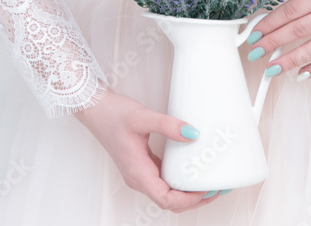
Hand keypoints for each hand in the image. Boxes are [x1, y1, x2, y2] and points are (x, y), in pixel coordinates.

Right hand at [73, 89, 225, 211]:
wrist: (94, 108)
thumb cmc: (112, 115)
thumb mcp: (142, 117)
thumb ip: (167, 125)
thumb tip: (192, 134)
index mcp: (138, 173)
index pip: (167, 200)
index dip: (190, 200)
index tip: (208, 189)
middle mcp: (138, 178)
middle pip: (170, 201)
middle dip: (194, 199)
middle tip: (216, 187)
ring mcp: (139, 172)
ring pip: (167, 193)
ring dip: (188, 192)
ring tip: (208, 180)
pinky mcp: (141, 164)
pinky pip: (163, 180)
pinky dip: (179, 180)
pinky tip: (190, 169)